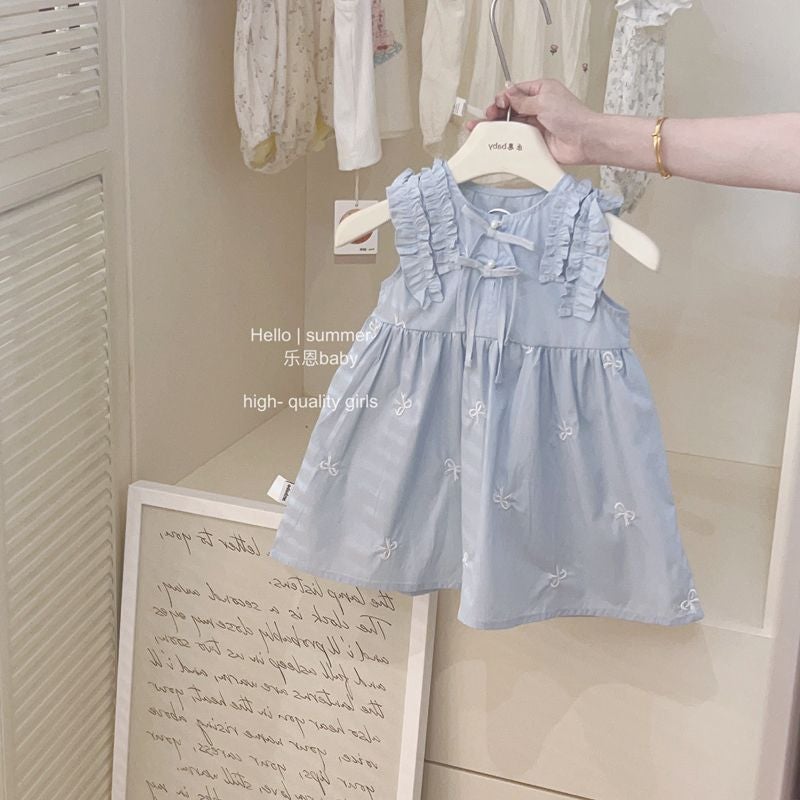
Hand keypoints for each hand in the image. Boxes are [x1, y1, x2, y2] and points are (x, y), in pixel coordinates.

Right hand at [465, 78, 599, 165]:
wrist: (584, 141)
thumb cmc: (572, 117)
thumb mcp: (544, 101)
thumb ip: (522, 100)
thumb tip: (508, 94)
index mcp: (540, 92)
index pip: (515, 92)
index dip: (503, 98)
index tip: (498, 104)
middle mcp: (537, 108)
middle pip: (509, 109)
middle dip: (496, 112)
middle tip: (487, 117)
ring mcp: (534, 126)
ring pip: (510, 125)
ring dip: (497, 127)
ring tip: (481, 129)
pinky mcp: (534, 142)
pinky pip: (516, 140)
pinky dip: (505, 141)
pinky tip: (495, 141)